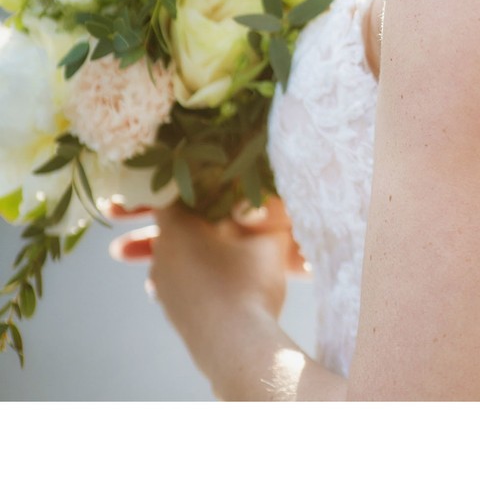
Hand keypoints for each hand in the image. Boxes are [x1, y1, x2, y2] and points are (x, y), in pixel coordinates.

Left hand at [109, 197, 307, 383]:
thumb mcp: (268, 235)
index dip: (190, 181)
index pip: (171, 190)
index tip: (207, 178)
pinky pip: (178, 278)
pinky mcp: (171, 310)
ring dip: (193, 246)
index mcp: (176, 224)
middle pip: (171, 222)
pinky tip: (216, 275)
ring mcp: (162, 284)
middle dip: (194, 214)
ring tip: (221, 245)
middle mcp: (161, 252)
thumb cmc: (251, 284)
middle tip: (220, 210)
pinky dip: (194, 271)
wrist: (239, 350)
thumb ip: (264, 207)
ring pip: (173, 252)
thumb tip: (259, 193)